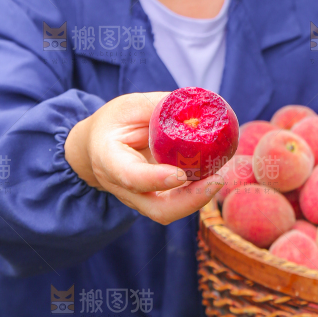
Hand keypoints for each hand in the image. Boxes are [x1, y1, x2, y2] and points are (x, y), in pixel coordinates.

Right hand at [64, 92, 223, 223]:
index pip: (131, 177)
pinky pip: (177, 201)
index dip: (156, 179)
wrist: (97, 146)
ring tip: (220, 176)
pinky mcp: (155, 197)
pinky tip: (214, 174)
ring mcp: (140, 197)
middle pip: (157, 208)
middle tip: (216, 180)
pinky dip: (197, 192)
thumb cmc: (114, 122)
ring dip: (198, 198)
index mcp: (109, 160)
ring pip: (169, 210)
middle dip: (189, 201)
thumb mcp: (131, 106)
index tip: (180, 175)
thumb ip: (160, 107)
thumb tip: (198, 106)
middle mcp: (124, 187)